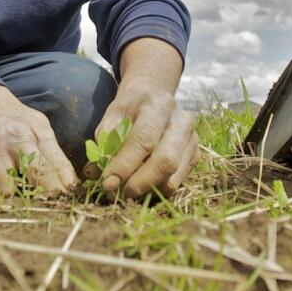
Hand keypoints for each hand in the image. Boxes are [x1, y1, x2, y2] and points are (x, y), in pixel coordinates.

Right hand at [0, 84, 77, 195]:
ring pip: (5, 188)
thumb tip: (68, 182)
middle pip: (36, 174)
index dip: (65, 184)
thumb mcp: (37, 124)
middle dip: (45, 195)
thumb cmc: (12, 116)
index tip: (70, 197)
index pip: (57, 162)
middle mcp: (16, 136)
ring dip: (8, 193)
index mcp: (37, 130)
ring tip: (8, 185)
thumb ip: (51, 150)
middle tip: (45, 205)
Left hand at [94, 79, 198, 198]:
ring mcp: (192, 138)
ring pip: (174, 175)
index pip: (143, 140)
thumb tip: (96, 172)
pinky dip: (158, 188)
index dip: (125, 165)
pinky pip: (178, 180)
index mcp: (158, 105)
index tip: (107, 183)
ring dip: (148, 189)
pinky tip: (143, 185)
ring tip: (127, 192)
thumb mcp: (113, 115)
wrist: (154, 96)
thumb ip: (105, 141)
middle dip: (139, 183)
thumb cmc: (130, 109)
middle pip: (165, 161)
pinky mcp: (195, 153)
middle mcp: (181, 120)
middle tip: (118, 194)